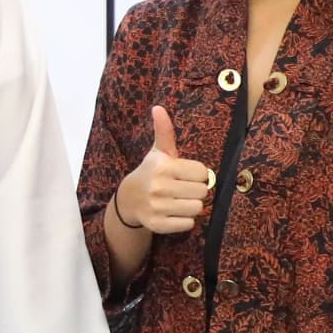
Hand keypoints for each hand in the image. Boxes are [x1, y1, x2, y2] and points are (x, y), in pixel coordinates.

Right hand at [109, 106, 215, 237]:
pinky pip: (188, 224)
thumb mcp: (158, 152)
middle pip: (202, 192)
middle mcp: (159, 187)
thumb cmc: (151, 172)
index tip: (187, 175)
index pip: (202, 172)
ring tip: (180, 200)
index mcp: (163, 167)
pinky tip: (174, 212)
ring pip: (197, 208)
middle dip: (197, 190)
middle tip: (184, 189)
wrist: (129, 199)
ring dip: (192, 205)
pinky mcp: (158, 224)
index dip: (198, 174)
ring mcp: (158, 207)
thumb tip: (158, 107)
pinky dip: (185, 220)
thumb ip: (163, 131)